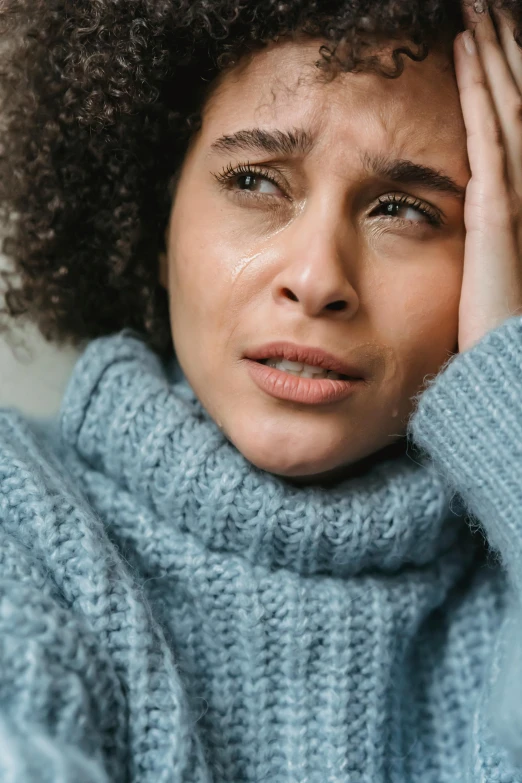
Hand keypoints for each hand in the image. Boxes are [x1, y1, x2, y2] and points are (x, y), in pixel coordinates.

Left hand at [455, 0, 521, 352]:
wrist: (506, 360)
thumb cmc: (496, 318)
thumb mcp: (491, 255)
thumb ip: (486, 218)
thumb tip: (466, 191)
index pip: (515, 114)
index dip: (505, 68)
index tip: (487, 27)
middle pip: (517, 94)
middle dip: (504, 40)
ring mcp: (519, 191)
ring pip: (506, 101)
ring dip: (492, 49)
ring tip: (476, 6)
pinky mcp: (498, 207)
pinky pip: (487, 134)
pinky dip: (478, 89)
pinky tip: (465, 50)